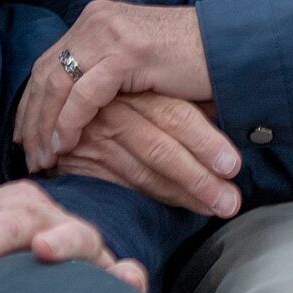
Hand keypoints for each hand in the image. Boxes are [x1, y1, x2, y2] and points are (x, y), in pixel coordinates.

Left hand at [0, 180, 147, 292]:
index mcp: (11, 207)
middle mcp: (47, 219)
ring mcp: (83, 245)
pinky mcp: (111, 275)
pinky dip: (127, 274)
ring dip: (61, 240)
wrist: (65, 284)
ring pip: (73, 234)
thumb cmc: (10, 261)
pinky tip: (125, 279)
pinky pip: (126, 271)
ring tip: (41, 250)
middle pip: (8, 222)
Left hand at [15, 0, 212, 173]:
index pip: (49, 62)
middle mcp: (96, 20)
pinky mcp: (126, 52)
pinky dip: (70, 121)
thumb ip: (106, 76)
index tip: (23, 134)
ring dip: (45, 124)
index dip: (32, 101)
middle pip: (46, 71)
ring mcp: (109, 33)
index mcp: (96, 21)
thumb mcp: (136, 65)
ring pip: (58, 82)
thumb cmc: (190, 64)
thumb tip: (75, 113)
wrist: (231, 48)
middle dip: (31, 117)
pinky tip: (64, 144)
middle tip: (27, 153)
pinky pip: (85, 93)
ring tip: (43, 157)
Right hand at [48, 91, 241, 217]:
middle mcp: (112, 111)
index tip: (233, 166)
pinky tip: (186, 207)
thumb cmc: (117, 93)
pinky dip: (157, 199)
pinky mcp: (82, 164)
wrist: (59, 107)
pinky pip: (125, 187)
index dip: (204, 141)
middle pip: (160, 148)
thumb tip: (224, 106)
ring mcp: (95, 140)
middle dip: (198, 177)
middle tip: (230, 202)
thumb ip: (179, 97)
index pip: (174, 115)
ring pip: (144, 173)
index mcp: (132, 85)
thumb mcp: (146, 84)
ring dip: (184, 194)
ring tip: (219, 208)